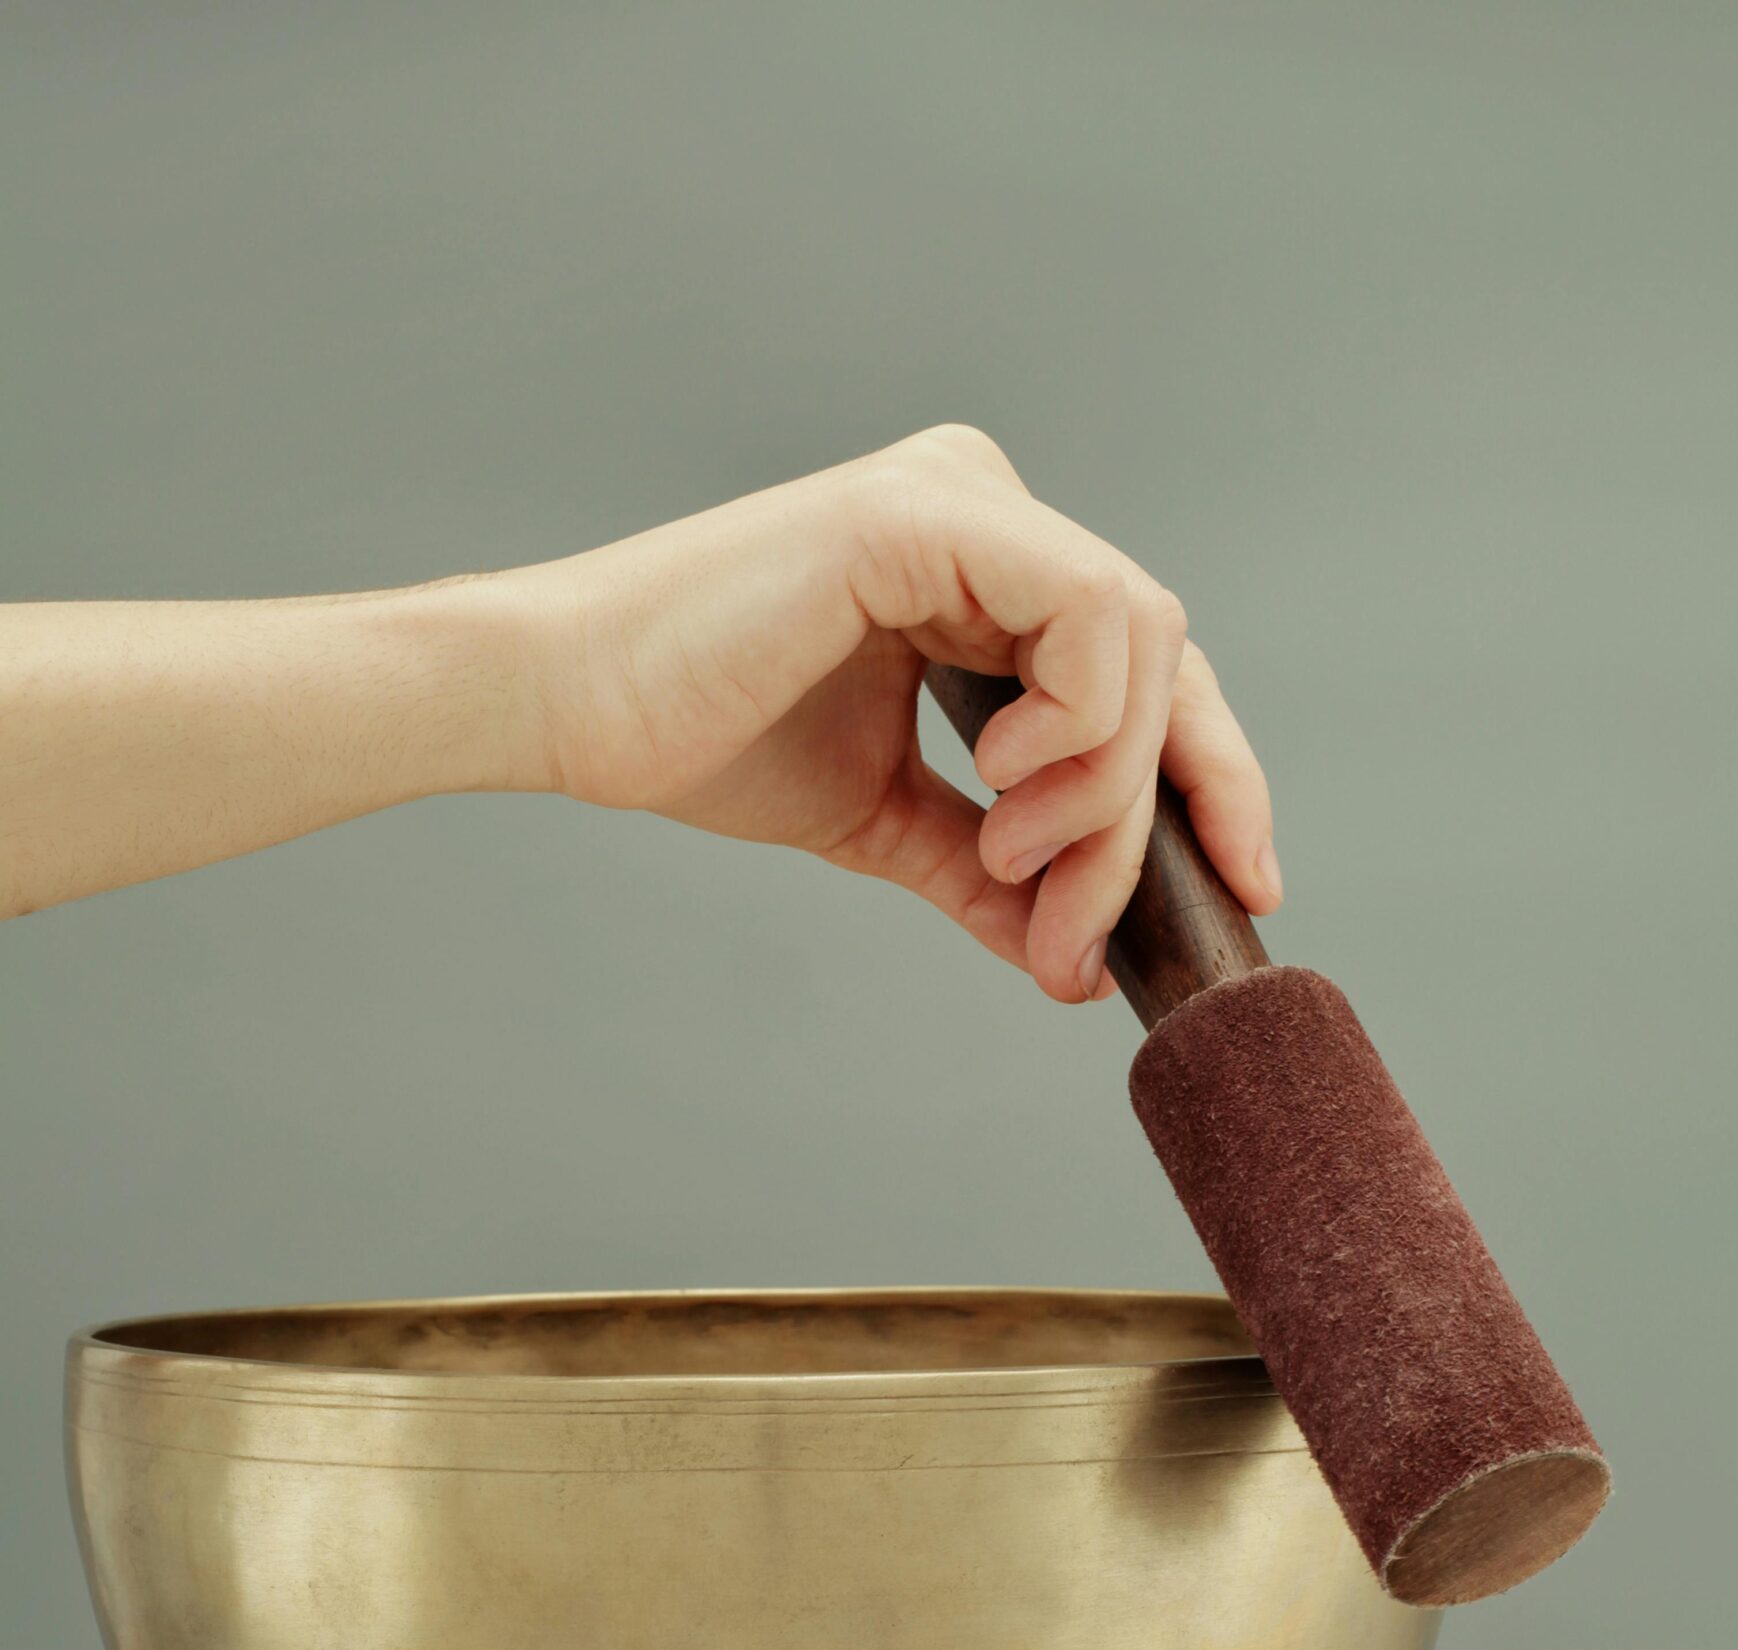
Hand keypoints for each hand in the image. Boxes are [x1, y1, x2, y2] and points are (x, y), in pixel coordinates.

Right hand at [500, 424, 1279, 1003]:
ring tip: (1015, 864)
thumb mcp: (885, 821)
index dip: (1211, 781)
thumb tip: (1075, 955)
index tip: (1240, 891)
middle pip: (1164, 663)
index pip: (1147, 671)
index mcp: (986, 570)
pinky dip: (1075, 721)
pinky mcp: (927, 511)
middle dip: (1156, 819)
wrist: (577, 709)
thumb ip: (989, 871)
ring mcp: (964, 498)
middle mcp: (991, 513)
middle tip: (1084, 935)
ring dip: (1104, 790)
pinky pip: (1086, 612)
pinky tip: (1000, 785)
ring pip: (1139, 644)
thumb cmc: (707, 737)